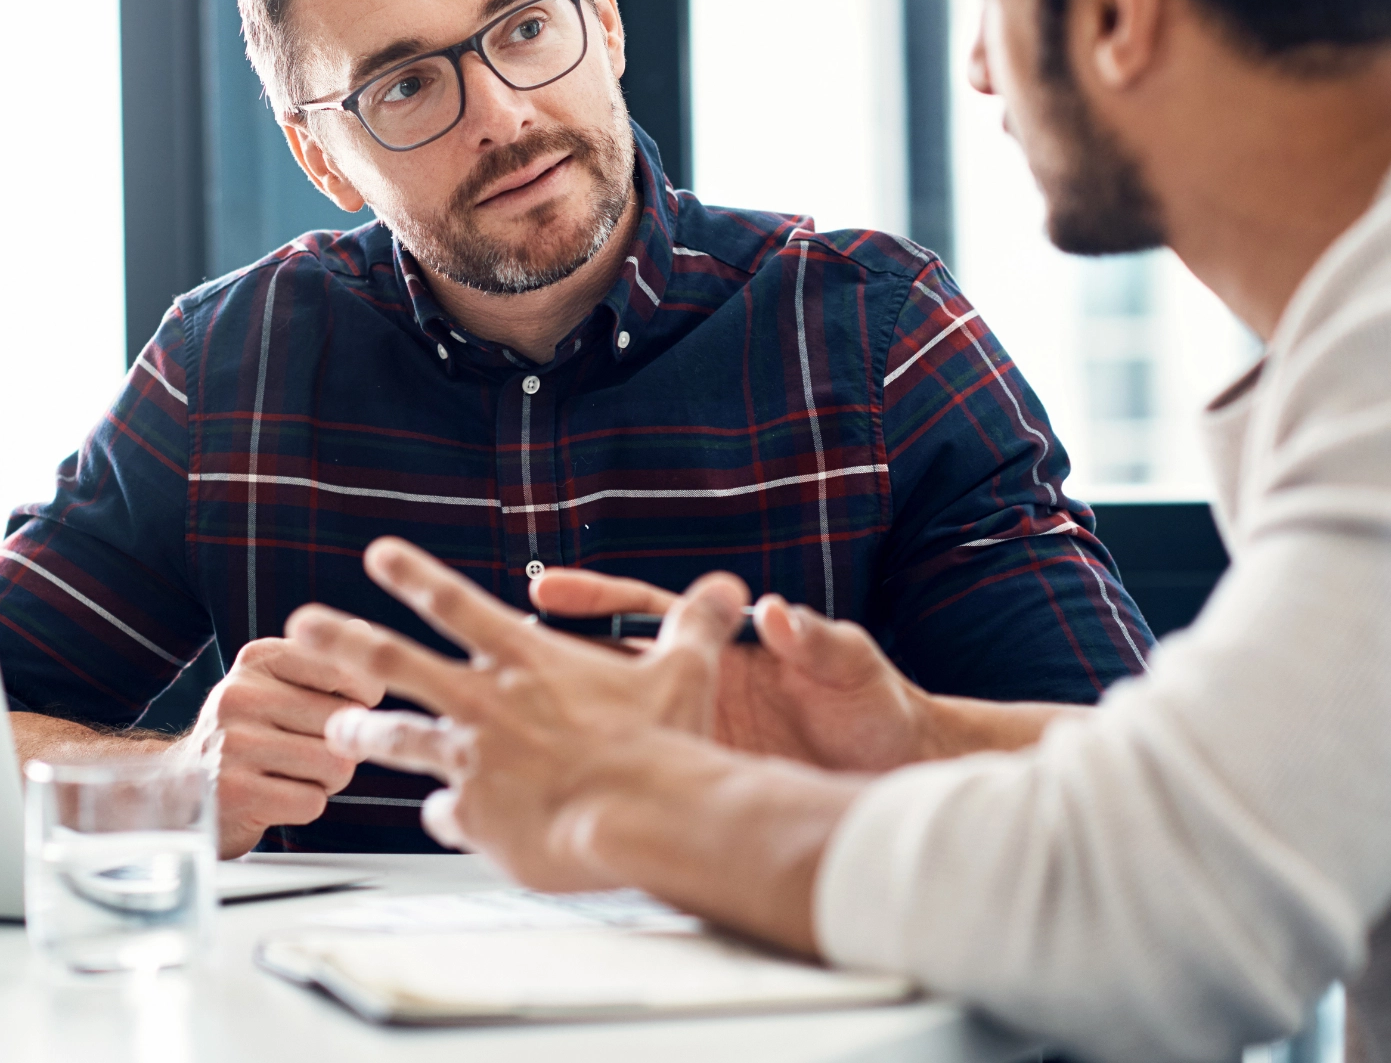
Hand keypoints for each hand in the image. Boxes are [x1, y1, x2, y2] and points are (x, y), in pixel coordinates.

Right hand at [172, 637, 387, 857]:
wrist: (186, 787)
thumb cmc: (253, 732)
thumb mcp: (279, 683)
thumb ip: (325, 660)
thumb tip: (361, 631)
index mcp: (258, 658)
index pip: (348, 670)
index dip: (363, 699)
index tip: (343, 708)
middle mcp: (239, 694)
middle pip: (345, 722)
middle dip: (343, 745)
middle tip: (310, 750)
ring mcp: (232, 744)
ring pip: (336, 764)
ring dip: (328, 779)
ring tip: (295, 774)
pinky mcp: (234, 794)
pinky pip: (313, 802)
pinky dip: (306, 805)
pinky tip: (277, 798)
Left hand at [286, 537, 751, 889]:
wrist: (643, 814)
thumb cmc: (662, 744)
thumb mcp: (685, 670)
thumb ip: (696, 625)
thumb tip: (731, 588)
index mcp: (527, 661)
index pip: (457, 604)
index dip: (415, 575)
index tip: (379, 555)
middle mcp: (487, 703)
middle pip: (395, 662)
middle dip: (342, 640)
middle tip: (302, 625)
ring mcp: (474, 761)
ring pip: (399, 740)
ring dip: (363, 734)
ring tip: (336, 732)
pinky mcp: (476, 817)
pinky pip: (446, 816)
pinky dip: (444, 817)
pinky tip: (442, 823)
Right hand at [531, 568, 940, 770]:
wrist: (898, 769)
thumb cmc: (877, 706)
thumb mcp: (850, 665)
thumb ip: (817, 638)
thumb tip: (779, 613)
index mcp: (726, 647)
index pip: (646, 612)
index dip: (594, 599)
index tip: (545, 590)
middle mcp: (699, 688)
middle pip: (607, 668)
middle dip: (548, 662)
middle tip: (491, 655)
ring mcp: (695, 736)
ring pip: (612, 728)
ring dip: (560, 728)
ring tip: (495, 733)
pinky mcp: (704, 782)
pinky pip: (642, 783)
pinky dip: (598, 790)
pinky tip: (552, 801)